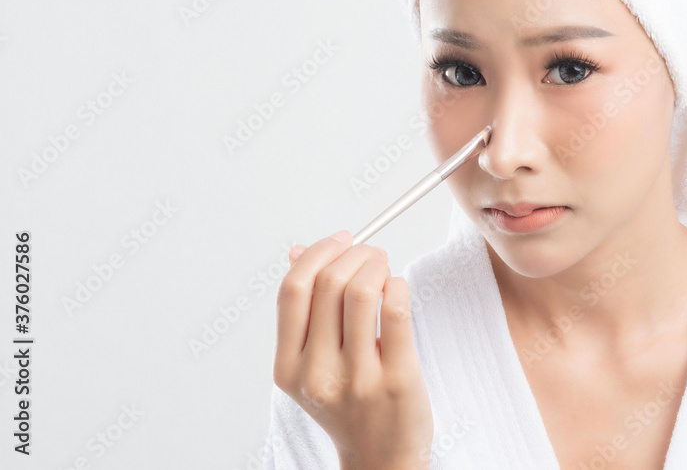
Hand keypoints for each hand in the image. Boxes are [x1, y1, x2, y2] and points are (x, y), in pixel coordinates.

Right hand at [273, 230, 432, 468]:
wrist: (382, 459)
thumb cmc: (348, 404)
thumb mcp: (312, 364)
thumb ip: (304, 310)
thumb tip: (298, 250)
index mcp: (288, 367)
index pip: (292, 290)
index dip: (318, 253)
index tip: (340, 240)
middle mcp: (316, 374)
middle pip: (327, 285)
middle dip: (354, 253)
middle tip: (371, 252)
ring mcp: (356, 378)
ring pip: (361, 293)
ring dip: (376, 265)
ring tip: (384, 267)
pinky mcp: (396, 379)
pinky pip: (396, 311)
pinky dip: (397, 286)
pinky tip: (398, 289)